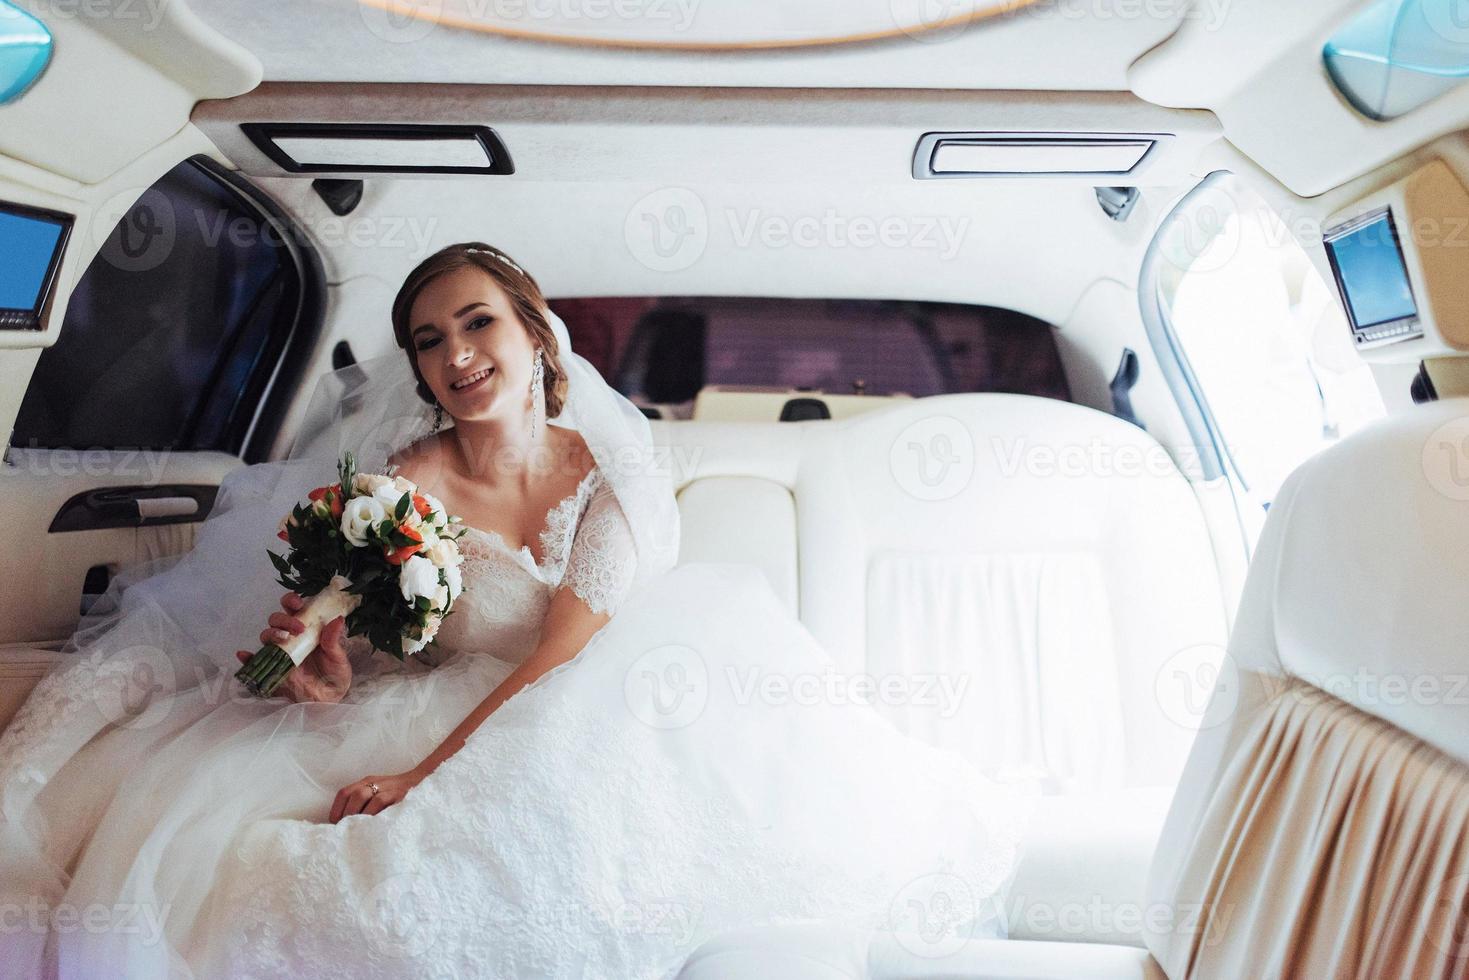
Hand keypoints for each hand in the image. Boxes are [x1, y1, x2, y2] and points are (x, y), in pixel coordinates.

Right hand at [235, 592, 351, 703]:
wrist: (330, 698)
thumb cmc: (335, 673)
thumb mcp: (338, 656)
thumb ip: (334, 639)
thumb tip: (338, 619)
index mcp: (305, 628)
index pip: (293, 608)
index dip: (291, 600)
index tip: (298, 602)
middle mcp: (289, 638)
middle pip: (276, 620)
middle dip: (284, 619)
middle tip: (299, 628)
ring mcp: (280, 653)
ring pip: (266, 636)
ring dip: (271, 634)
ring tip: (284, 639)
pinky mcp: (272, 670)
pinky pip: (254, 663)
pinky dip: (247, 658)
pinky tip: (244, 655)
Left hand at [330, 768, 424, 822]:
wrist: (427, 782)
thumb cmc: (400, 795)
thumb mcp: (381, 794)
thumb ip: (366, 804)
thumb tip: (346, 826)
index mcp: (368, 782)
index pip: (344, 792)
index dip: (336, 809)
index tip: (334, 825)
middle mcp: (376, 783)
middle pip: (353, 794)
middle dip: (346, 814)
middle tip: (345, 831)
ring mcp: (388, 788)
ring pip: (363, 795)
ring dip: (356, 814)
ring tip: (355, 829)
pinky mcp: (399, 794)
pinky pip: (380, 801)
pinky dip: (372, 813)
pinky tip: (371, 825)